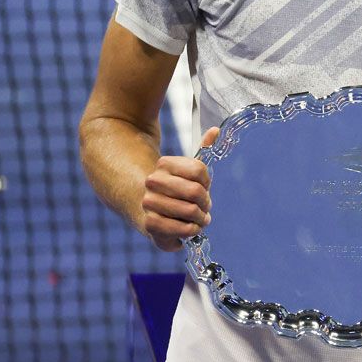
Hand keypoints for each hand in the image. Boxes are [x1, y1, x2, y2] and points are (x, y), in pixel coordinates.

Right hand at [140, 127, 217, 251]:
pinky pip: (180, 229)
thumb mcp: (188, 168)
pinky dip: (190, 231)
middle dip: (206, 202)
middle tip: (205, 208)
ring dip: (200, 219)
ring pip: (190, 210)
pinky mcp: (149, 224)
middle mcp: (153, 181)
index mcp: (165, 164)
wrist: (145, 208)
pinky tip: (190, 229)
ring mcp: (149, 202)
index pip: (199, 170)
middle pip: (195, 191)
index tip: (204, 188)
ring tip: (199, 220)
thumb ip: (204, 148)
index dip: (207, 183)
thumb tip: (215, 130)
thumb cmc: (175, 189)